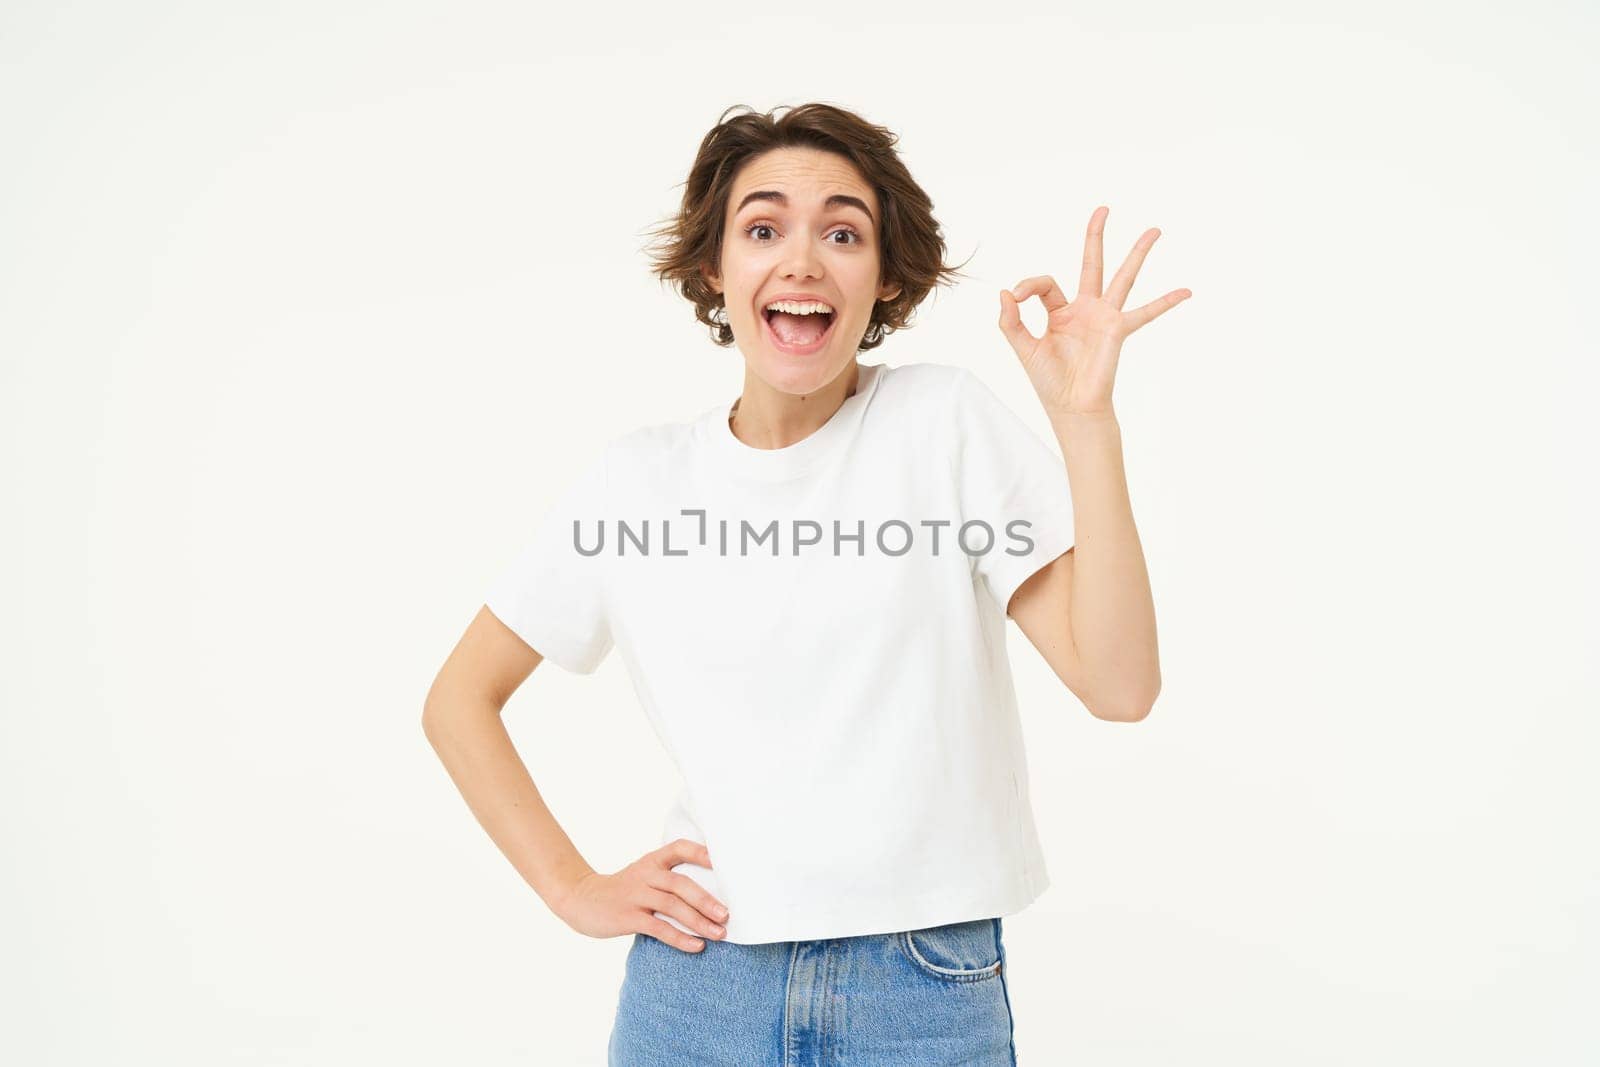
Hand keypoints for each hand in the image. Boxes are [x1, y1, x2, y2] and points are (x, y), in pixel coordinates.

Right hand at [552, 838, 730, 952]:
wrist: (580, 899)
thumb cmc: (621, 891)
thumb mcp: (642, 876)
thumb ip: (667, 879)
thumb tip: (709, 896)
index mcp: (651, 861)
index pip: (679, 848)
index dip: (701, 853)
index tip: (723, 862)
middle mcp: (644, 874)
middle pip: (680, 883)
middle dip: (706, 900)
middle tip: (726, 914)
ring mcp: (635, 896)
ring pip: (672, 906)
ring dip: (699, 921)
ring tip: (719, 933)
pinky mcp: (627, 917)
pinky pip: (658, 928)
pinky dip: (680, 938)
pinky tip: (697, 946)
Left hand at [998, 205, 1190, 418]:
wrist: (1070, 406)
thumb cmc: (1048, 381)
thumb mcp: (1022, 347)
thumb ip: (1010, 321)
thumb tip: (1005, 292)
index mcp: (1060, 312)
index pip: (1046, 284)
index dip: (1029, 284)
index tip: (1017, 297)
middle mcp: (1085, 309)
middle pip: (1092, 263)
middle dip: (1096, 236)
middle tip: (1103, 209)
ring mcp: (1104, 317)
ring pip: (1123, 277)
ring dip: (1138, 253)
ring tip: (1154, 230)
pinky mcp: (1118, 330)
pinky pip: (1146, 313)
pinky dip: (1166, 302)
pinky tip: (1186, 291)